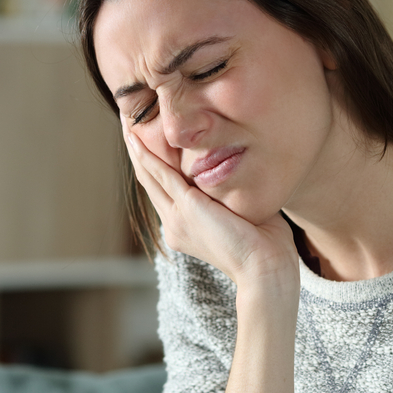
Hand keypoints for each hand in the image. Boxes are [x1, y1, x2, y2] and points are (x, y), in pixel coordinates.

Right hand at [122, 124, 298, 290]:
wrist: (265, 268)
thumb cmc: (266, 245)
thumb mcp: (243, 214)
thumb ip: (233, 194)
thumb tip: (243, 170)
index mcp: (187, 229)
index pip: (165, 191)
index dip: (155, 166)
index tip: (148, 143)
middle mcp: (175, 225)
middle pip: (149, 182)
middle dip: (138, 152)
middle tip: (128, 124)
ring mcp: (177, 218)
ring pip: (150, 177)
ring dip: (137, 149)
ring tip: (127, 124)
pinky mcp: (187, 208)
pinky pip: (161, 175)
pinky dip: (147, 156)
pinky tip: (135, 139)